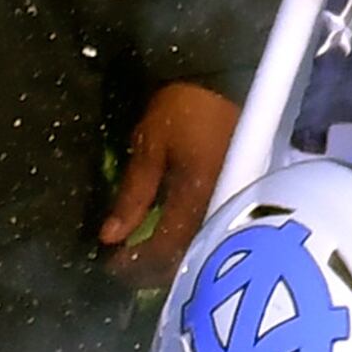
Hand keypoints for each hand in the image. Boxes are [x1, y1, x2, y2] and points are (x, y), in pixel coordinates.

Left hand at [98, 83, 241, 288]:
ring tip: (144, 259)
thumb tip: (109, 237)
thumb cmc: (185, 108)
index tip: (111, 264)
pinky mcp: (242, 201)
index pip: (165, 247)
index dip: (136, 263)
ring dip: (170, 263)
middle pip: (187, 260)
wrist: (230, 80)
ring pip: (202, 253)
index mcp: (198, 192)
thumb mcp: (151, 145)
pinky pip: (213, 236)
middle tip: (125, 267)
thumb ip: (132, 195)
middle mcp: (222, 207)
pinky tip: (171, 244)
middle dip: (152, 272)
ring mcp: (236, 206)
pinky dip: (188, 247)